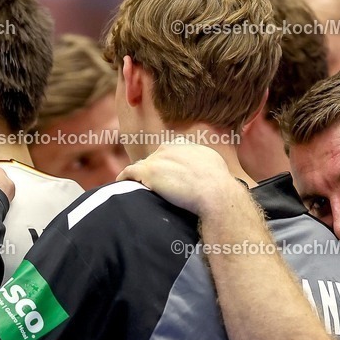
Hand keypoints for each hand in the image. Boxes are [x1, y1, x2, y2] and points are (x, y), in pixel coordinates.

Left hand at [118, 141, 239, 216]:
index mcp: (186, 145)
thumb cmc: (219, 186)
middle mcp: (170, 147)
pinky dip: (124, 178)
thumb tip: (204, 171)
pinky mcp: (148, 170)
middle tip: (153, 187)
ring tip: (134, 188)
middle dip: (153, 172)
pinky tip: (121, 184)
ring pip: (141, 167)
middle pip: (154, 160)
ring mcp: (158, 158)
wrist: (215, 194)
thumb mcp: (214, 165)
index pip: (169, 153)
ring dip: (139, 176)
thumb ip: (203, 163)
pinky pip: (129, 172)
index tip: (167, 176)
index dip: (167, 166)